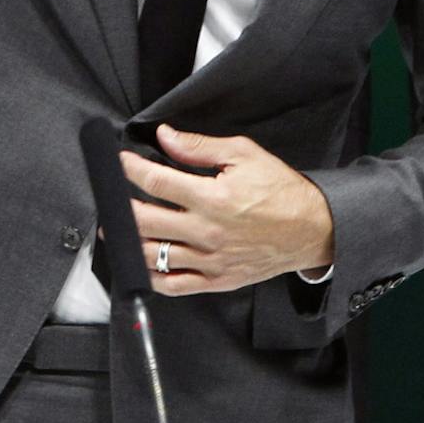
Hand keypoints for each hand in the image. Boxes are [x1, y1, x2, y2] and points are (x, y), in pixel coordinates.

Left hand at [120, 124, 335, 294]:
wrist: (312, 229)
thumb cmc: (281, 191)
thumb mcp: (245, 154)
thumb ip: (201, 147)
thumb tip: (166, 137)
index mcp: (213, 197)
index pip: (156, 182)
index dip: (130, 169)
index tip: (121, 161)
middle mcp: (207, 232)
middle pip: (144, 221)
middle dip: (119, 206)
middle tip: (111, 196)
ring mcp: (209, 260)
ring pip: (153, 254)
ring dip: (128, 240)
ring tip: (118, 227)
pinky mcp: (216, 280)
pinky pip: (173, 285)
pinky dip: (150, 276)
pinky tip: (141, 262)